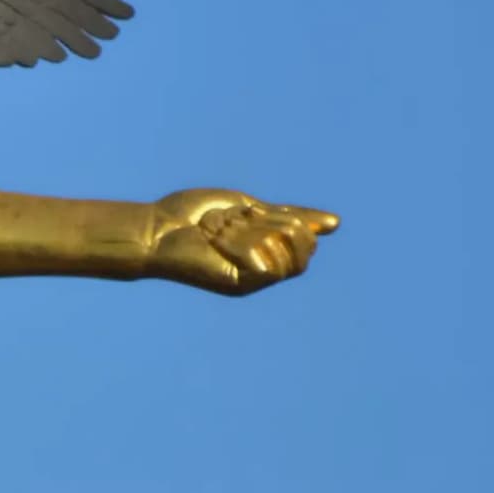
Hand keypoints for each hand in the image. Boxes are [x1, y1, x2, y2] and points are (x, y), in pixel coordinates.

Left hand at [146, 188, 338, 294]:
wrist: (157, 227)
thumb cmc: (191, 215)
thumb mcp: (247, 207)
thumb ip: (287, 215)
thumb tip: (335, 223)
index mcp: (267, 248)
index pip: (307, 238)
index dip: (292, 219)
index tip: (251, 210)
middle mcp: (265, 267)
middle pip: (306, 248)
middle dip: (273, 223)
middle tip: (234, 218)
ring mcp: (253, 279)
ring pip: (289, 256)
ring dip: (253, 232)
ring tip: (219, 229)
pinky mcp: (240, 285)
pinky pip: (268, 267)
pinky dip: (243, 245)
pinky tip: (216, 241)